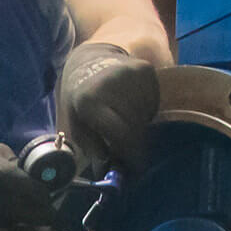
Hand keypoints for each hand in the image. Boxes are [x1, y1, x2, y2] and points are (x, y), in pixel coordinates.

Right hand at [0, 135, 55, 226]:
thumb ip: (13, 163)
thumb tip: (41, 179)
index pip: (7, 177)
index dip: (31, 189)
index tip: (48, 195)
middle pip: (4, 202)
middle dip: (32, 210)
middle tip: (51, 214)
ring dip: (22, 219)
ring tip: (41, 218)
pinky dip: (7, 223)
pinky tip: (20, 221)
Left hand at [57, 42, 159, 173]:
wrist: (88, 62)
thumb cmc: (82, 100)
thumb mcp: (77, 124)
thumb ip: (92, 146)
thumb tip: (108, 168)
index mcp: (89, 100)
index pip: (119, 131)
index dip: (130, 152)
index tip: (136, 168)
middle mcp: (111, 83)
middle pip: (135, 125)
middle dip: (136, 144)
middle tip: (135, 157)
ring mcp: (131, 73)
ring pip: (146, 114)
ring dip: (141, 126)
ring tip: (128, 125)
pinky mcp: (145, 69)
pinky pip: (154, 100)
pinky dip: (147, 110)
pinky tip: (134, 106)